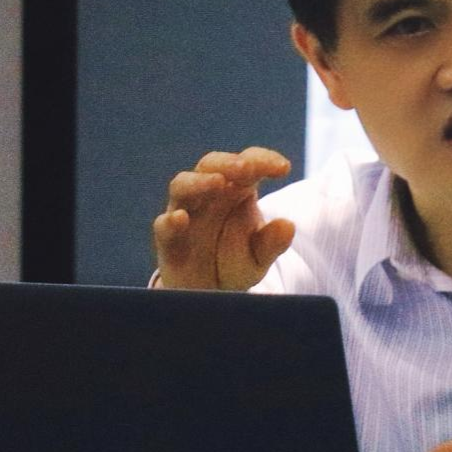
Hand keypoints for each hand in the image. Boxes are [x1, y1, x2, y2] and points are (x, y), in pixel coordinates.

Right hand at [152, 146, 294, 289]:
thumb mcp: (259, 256)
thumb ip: (272, 243)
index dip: (263, 160)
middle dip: (228, 163)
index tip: (283, 168)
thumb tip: (288, 226)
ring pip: (183, 186)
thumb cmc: (236, 262)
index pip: (248, 163)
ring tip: (217, 182)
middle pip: (212, 165)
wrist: (211, 291)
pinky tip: (180, 219)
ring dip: (199, 182)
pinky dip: (170, 221)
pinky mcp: (169, 239)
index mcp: (237, 189)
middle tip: (247, 167)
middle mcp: (208, 194)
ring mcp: (185, 212)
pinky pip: (164, 226)